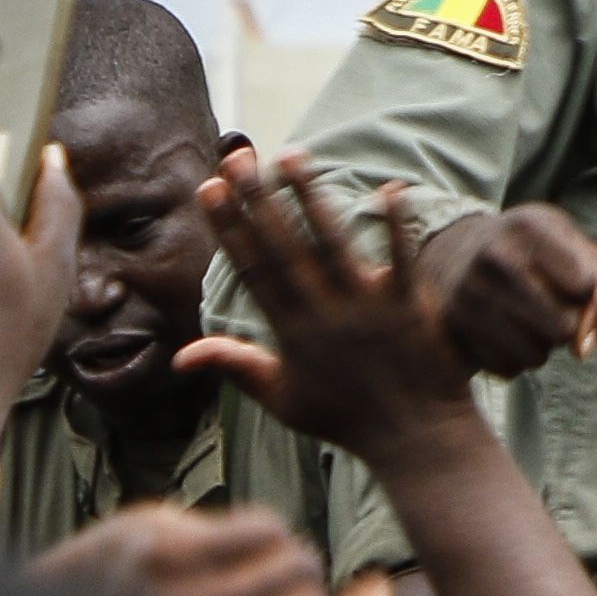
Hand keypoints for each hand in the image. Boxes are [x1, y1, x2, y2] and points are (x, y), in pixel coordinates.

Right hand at [179, 150, 484, 462]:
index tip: (210, 189)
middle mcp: (324, 314)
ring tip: (292, 155)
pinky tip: (391, 188)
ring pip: (333, 243)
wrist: (413, 440)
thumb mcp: (280, 398)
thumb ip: (234, 366)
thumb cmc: (345, 419)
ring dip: (311, 199)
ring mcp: (367, 308)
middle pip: (284, 247)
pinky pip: (402, 259)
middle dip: (257, 200)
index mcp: (291, 332)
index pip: (252, 269)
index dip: (230, 227)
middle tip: (237, 157)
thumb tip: (182, 357)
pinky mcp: (410, 307)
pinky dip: (396, 226)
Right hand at [425, 203, 596, 373]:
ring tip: (528, 317)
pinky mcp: (452, 329)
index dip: (586, 290)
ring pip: (536, 355)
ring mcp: (467, 295)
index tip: (571, 277)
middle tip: (550, 304)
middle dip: (567, 323)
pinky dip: (515, 358)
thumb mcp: (576, 249)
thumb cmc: (535, 252)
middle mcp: (492, 258)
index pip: (585, 286)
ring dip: (542, 345)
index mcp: (528, 227)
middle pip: (563, 328)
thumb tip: (584, 348)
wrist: (458, 253)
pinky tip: (505, 331)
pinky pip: (508, 370)